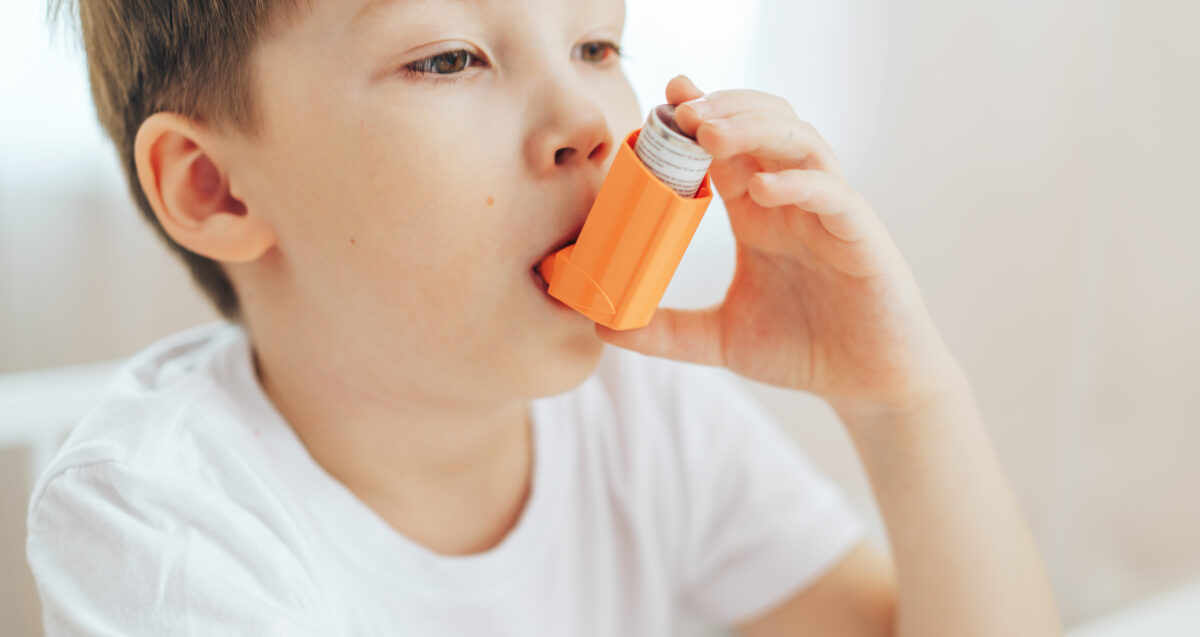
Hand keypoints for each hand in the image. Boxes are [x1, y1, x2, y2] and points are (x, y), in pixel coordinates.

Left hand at [595, 75, 961, 411]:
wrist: (865, 384)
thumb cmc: (801, 349)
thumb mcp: (719, 339)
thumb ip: (665, 331)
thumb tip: (603, 325)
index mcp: (757, 213)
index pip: (726, 149)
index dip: (698, 118)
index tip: (664, 98)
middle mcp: (791, 202)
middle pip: (763, 126)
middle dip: (723, 109)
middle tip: (680, 109)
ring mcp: (828, 213)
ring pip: (799, 143)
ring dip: (755, 129)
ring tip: (711, 133)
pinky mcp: (861, 237)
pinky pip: (833, 194)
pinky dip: (799, 183)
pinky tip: (764, 188)